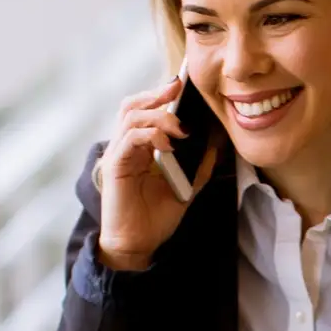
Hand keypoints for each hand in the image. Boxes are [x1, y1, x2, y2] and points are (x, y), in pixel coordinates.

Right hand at [95, 75, 217, 270]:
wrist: (139, 245)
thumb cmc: (156, 218)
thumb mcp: (186, 187)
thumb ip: (198, 165)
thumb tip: (215, 143)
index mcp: (140, 147)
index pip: (145, 110)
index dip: (161, 95)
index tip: (183, 85)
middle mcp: (126, 146)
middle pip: (132, 105)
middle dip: (156, 94)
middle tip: (178, 90)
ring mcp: (118, 154)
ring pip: (130, 116)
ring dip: (157, 115)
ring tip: (179, 127)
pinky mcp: (115, 167)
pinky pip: (129, 139)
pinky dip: (149, 135)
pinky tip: (167, 145)